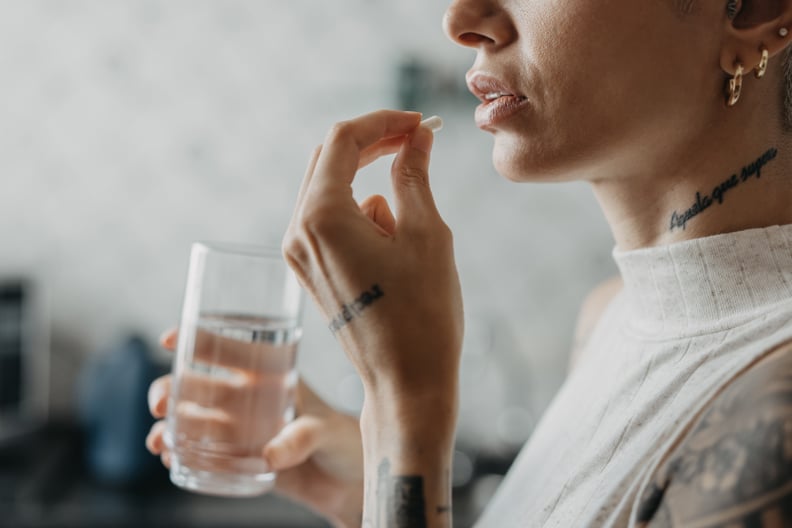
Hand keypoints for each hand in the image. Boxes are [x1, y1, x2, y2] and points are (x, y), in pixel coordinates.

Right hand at [146, 329, 364, 527]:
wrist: (349, 480)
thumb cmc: (344, 440)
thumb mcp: (327, 430)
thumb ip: (301, 438)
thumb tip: (270, 455)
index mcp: (270, 376)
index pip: (231, 350)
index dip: (199, 340)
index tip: (171, 339)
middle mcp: (248, 399)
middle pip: (198, 386)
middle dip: (170, 389)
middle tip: (160, 405)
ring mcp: (240, 430)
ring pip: (191, 420)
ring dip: (168, 426)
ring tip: (160, 441)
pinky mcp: (238, 461)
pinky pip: (201, 455)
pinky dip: (180, 455)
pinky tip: (169, 459)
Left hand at [282, 109, 463, 401]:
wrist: (406, 382)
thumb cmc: (423, 312)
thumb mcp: (427, 234)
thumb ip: (414, 175)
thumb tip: (417, 138)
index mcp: (321, 217)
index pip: (342, 140)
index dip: (383, 122)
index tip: (419, 123)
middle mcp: (297, 232)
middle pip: (328, 160)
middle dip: (373, 145)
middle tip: (417, 143)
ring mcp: (298, 253)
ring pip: (330, 190)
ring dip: (371, 185)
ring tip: (411, 226)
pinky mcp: (309, 270)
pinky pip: (330, 221)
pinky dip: (362, 216)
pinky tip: (392, 250)